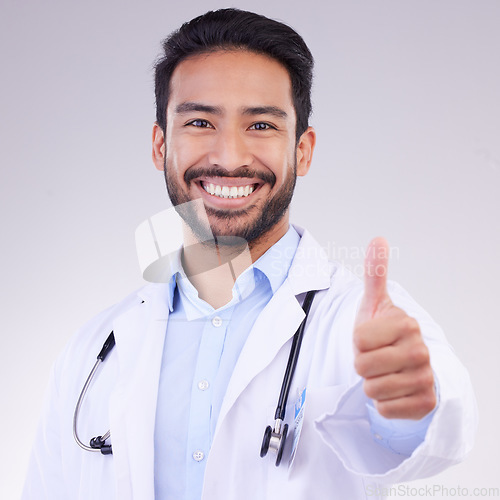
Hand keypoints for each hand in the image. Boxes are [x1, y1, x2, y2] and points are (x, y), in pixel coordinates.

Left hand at [353, 237, 435, 419]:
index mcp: (406, 324)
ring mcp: (426, 378)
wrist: (401, 364)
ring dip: (372, 383)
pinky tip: (394, 390)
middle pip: (363, 367)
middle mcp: (421, 350)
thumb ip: (375, 274)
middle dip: (362, 364)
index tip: (371, 339)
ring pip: (372, 390)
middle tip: (375, 358)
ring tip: (384, 373)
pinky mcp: (425, 404)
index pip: (359, 340)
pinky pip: (385, 409)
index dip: (357, 342)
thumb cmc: (382, 333)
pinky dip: (383, 403)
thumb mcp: (374, 304)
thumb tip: (378, 239)